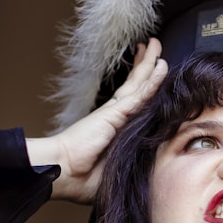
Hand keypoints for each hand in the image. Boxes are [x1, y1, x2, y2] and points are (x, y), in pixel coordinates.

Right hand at [26, 38, 167, 202]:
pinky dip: (151, 80)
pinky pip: (139, 94)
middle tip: (151, 49)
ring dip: (149, 64)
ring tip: (155, 45)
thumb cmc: (81, 177)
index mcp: (115, 129)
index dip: (144, 87)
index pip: (134, 103)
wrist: (62, 171)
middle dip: (144, 67)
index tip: (151, 75)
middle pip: (136, 86)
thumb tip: (146, 168)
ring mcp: (115, 113)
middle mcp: (116, 116)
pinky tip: (161, 66)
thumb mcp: (114, 169)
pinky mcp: (115, 114)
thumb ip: (128, 163)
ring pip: (139, 84)